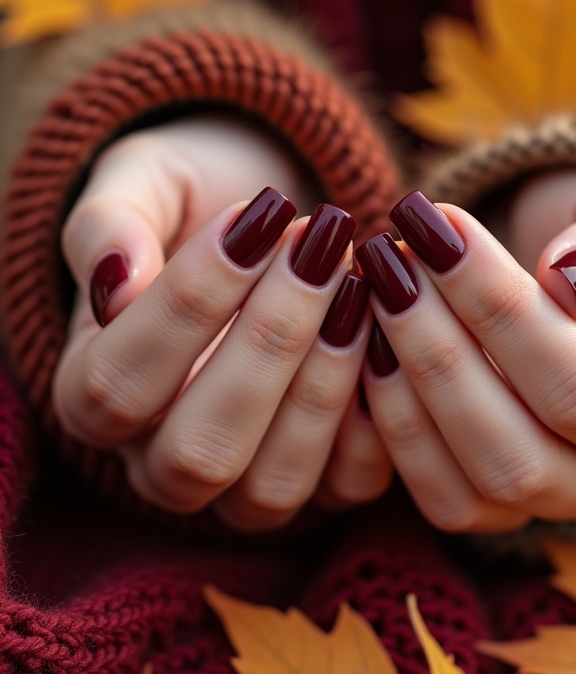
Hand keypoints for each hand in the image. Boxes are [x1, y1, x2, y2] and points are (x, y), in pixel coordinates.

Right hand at [52, 118, 391, 528]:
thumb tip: (115, 280)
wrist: (263, 224)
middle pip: (198, 451)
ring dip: (324, 383)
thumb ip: (109, 226)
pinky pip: (349, 484)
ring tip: (357, 284)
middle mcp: (158, 461)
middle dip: (268, 344)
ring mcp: (240, 485)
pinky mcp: (321, 484)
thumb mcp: (140, 187)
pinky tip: (387, 331)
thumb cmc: (189, 203)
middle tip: (319, 246)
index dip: (186, 307)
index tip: (251, 217)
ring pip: (272, 486)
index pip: (116, 386)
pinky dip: (378, 413)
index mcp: (91, 395)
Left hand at [355, 172, 575, 532]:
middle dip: (440, 354)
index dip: (502, 310)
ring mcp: (532, 500)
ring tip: (372, 291)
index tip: (441, 226)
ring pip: (465, 490)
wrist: (565, 277)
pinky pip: (428, 494)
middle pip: (516, 457)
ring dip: (402, 389)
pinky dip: (385, 427)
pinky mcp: (474, 501)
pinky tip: (362, 343)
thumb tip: (573, 278)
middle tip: (391, 258)